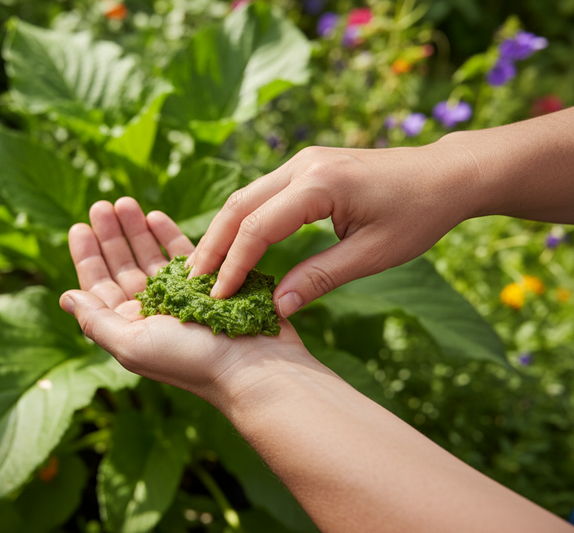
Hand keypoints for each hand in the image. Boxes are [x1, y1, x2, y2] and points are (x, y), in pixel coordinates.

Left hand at [59, 197, 315, 404]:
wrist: (253, 368)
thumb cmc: (191, 360)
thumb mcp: (132, 344)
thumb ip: (96, 320)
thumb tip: (66, 296)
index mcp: (130, 327)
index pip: (99, 286)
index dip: (88, 256)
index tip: (79, 227)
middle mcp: (153, 312)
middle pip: (124, 266)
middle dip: (112, 235)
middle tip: (103, 205)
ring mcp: (182, 296)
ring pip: (151, 256)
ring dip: (137, 230)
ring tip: (126, 203)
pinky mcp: (210, 283)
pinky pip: (183, 254)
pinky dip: (168, 235)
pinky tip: (156, 216)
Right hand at [187, 143, 475, 316]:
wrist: (446, 175)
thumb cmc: (418, 215)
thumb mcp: (373, 255)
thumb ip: (320, 278)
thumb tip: (276, 307)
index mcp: (320, 184)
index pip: (258, 227)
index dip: (233, 265)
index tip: (217, 298)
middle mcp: (303, 166)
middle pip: (239, 205)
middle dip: (212, 246)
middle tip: (192, 283)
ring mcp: (302, 162)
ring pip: (245, 197)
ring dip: (223, 233)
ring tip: (205, 269)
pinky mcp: (306, 167)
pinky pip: (262, 195)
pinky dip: (243, 222)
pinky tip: (233, 247)